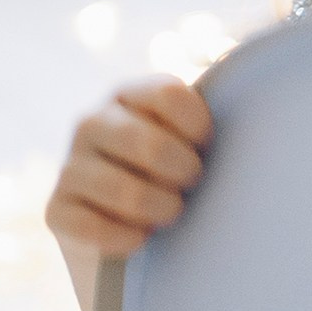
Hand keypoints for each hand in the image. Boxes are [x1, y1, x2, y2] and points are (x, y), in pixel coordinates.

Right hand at [45, 75, 212, 310]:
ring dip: (159, 209)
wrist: (147, 245)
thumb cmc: (186, 180)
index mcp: (132, 95)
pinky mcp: (55, 210)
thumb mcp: (201, 140)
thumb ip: (218, 110)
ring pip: (123, 190)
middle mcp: (93, 122)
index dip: (199, 128)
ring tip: (172, 213)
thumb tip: (256, 65)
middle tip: (193, 184)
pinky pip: (91, 226)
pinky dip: (126, 239)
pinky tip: (141, 240)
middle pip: (147, 143)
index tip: (209, 147)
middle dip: (182, 173)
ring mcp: (70, 166)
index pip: (169, 95)